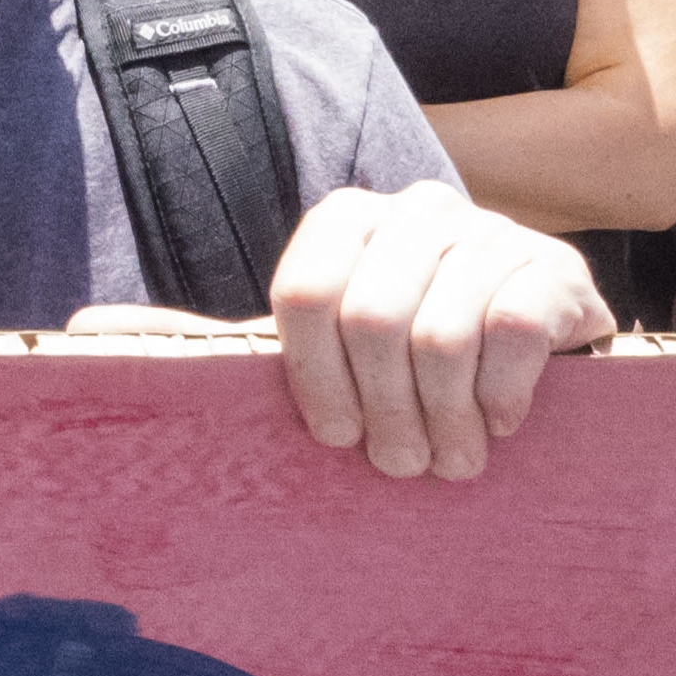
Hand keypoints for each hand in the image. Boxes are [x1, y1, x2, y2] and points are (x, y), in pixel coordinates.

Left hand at [256, 183, 613, 477]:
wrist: (540, 332)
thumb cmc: (417, 353)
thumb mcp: (337, 343)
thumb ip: (260, 346)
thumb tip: (121, 349)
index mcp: (349, 219)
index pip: (308, 292)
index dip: (316, 378)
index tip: (337, 437)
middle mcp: (418, 210)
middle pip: (373, 320)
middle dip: (385, 412)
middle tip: (400, 465)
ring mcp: (491, 231)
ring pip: (442, 337)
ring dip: (444, 421)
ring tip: (451, 461)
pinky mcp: (555, 266)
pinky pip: (511, 336)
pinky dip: (499, 399)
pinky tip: (499, 423)